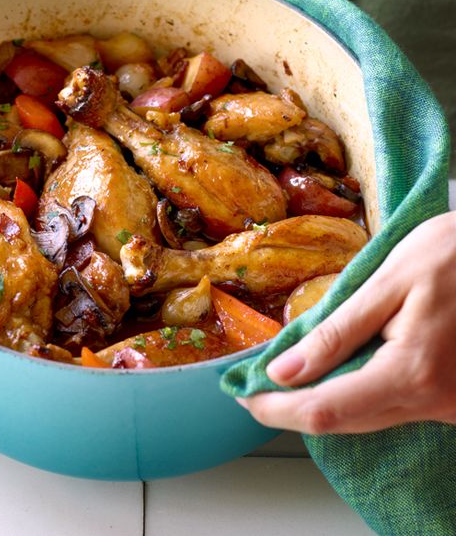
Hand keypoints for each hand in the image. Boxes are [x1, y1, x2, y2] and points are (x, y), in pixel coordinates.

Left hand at [237, 211, 455, 433]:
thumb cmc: (451, 255)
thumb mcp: (386, 282)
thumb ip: (335, 332)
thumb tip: (282, 372)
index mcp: (411, 373)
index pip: (325, 411)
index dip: (277, 409)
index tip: (243, 396)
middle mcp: (433, 403)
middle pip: (344, 423)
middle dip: (293, 409)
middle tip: (253, 387)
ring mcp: (447, 407)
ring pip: (369, 417)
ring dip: (324, 402)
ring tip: (285, 376)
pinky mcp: (452, 400)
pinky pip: (394, 406)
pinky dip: (358, 393)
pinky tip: (335, 371)